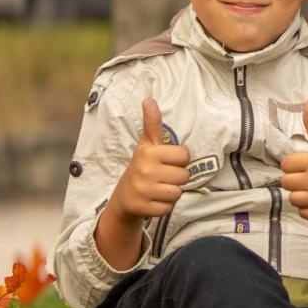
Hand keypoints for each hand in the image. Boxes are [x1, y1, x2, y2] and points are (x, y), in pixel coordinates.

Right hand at [112, 98, 191, 222]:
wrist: (124, 197)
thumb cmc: (141, 167)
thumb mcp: (146, 144)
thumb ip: (152, 123)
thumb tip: (149, 99)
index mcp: (149, 152)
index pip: (184, 155)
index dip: (179, 160)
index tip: (168, 161)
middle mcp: (145, 170)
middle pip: (184, 176)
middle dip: (177, 177)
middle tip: (163, 177)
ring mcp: (143, 190)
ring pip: (178, 192)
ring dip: (172, 192)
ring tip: (160, 188)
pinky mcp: (143, 207)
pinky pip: (169, 207)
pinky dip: (165, 206)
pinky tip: (155, 200)